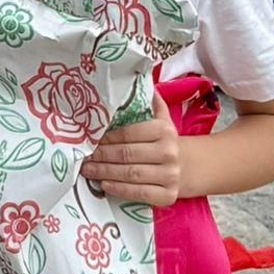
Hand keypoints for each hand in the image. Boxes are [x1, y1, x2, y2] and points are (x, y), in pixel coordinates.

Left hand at [84, 92, 179, 207]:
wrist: (190, 167)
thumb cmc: (166, 140)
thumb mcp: (162, 118)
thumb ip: (150, 101)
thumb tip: (136, 77)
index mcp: (164, 131)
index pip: (129, 134)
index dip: (107, 138)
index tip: (90, 140)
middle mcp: (168, 153)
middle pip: (127, 155)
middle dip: (101, 156)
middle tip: (83, 157)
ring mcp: (170, 176)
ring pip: (131, 175)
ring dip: (105, 173)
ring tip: (88, 170)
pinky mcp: (168, 196)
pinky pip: (140, 194)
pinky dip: (120, 189)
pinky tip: (104, 185)